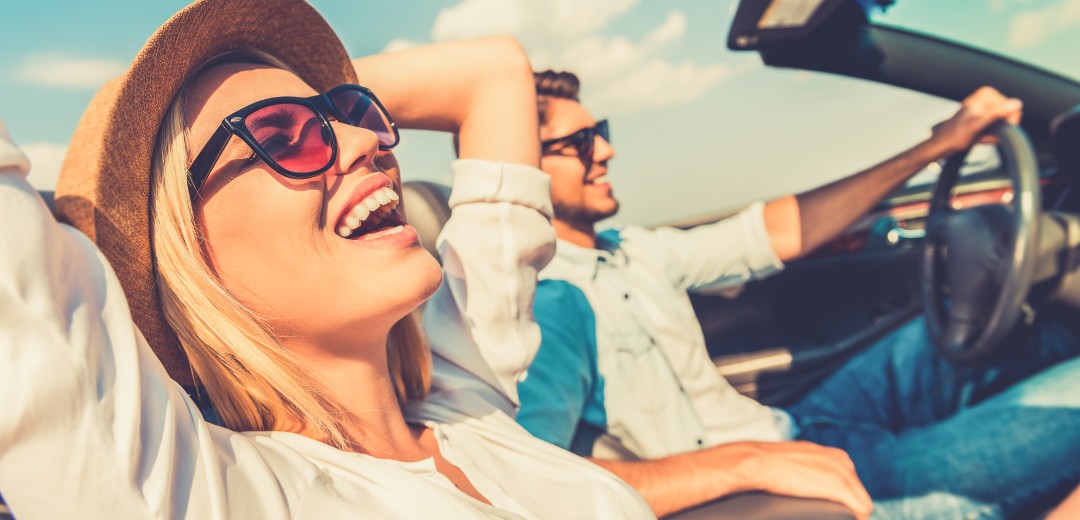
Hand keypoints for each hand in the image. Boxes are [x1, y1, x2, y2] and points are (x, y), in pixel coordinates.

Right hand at [732, 441, 872, 519]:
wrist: (759, 462)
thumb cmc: (768, 464)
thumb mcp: (795, 462)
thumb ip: (808, 469)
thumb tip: (804, 482)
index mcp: (835, 456)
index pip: (851, 484)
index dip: (843, 501)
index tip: (832, 510)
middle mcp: (844, 462)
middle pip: (858, 493)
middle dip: (848, 508)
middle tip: (835, 518)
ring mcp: (844, 473)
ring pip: (862, 502)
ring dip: (850, 513)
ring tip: (836, 519)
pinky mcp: (840, 487)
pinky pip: (862, 508)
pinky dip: (855, 518)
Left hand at [929, 86, 1022, 156]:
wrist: (941, 145)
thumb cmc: (954, 136)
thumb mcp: (977, 124)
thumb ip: (996, 113)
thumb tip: (1016, 103)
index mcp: (985, 95)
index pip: (1012, 105)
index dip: (1010, 119)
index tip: (1003, 128)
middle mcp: (985, 99)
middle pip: (1008, 115)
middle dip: (1000, 128)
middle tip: (986, 135)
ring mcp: (984, 109)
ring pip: (1002, 123)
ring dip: (994, 134)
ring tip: (980, 137)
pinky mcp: (982, 120)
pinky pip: (995, 129)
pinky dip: (989, 136)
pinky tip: (979, 139)